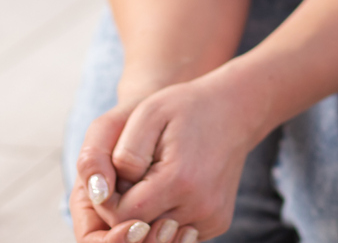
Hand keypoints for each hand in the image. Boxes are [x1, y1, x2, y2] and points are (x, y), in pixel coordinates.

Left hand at [74, 74, 258, 241]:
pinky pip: (177, 233)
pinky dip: (166, 216)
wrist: (235, 109)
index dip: (109, 199)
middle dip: (127, 207)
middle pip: (139, 229)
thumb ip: (118, 154)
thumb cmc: (185, 108)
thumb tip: (102, 194)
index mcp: (179, 181)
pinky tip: (172, 189)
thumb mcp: (147, 114)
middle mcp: (201, 207)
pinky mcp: (218, 222)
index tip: (117, 173)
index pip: (121, 216)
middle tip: (137, 174)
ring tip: (154, 179)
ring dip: (147, 213)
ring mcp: (212, 217)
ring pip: (157, 235)